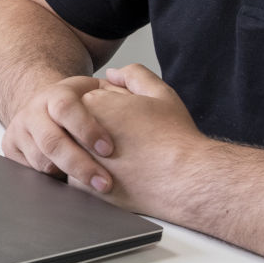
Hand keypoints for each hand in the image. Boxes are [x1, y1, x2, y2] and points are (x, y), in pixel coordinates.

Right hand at [0, 74, 115, 190]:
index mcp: (56, 94)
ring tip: (93, 187)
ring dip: (68, 177)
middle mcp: (33, 110)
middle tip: (104, 183)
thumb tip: (122, 78)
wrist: (48, 109)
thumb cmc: (83, 106)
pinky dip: (52, 181)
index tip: (109, 150)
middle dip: (79, 164)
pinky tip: (72, 185)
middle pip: (51, 141)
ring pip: (41, 161)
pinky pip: (30, 172)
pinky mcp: (10, 148)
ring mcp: (19, 130)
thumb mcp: (102, 90)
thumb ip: (123, 83)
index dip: (87, 129)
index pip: (66, 108)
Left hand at [78, 64, 204, 205]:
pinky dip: (99, 176)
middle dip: (104, 131)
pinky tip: (124, 175)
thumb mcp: (159, 92)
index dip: (120, 110)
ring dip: (98, 153)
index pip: (95, 100)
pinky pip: (84, 178)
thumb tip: (112, 74)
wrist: (184, 180)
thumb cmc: (175, 138)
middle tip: (135, 140)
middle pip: (84, 125)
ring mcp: (79, 162)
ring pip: (81, 152)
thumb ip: (133, 75)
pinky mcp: (85, 188)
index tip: (138, 121)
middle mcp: (78, 132)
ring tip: (132, 157)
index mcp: (92, 104)